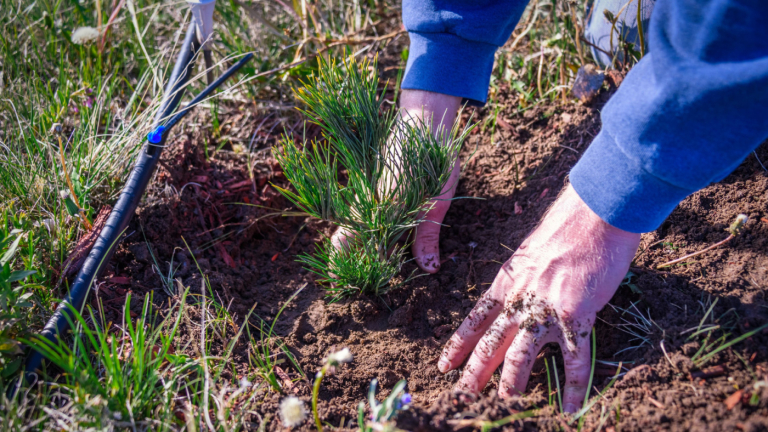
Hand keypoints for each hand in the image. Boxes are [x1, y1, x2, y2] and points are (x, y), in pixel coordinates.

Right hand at [333, 89, 461, 272]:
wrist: (425, 118)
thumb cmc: (433, 158)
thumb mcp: (437, 200)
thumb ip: (427, 235)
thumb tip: (428, 270)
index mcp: (379, 208)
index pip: (349, 245)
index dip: (342, 268)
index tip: (341, 288)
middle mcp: (367, 202)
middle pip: (345, 240)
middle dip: (345, 265)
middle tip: (351, 288)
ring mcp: (367, 192)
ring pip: (352, 228)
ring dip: (353, 251)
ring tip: (361, 273)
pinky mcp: (373, 184)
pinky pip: (361, 214)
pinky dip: (362, 233)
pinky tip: (374, 244)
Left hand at [438, 185, 640, 411]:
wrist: (593, 215)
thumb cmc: (566, 227)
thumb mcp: (530, 252)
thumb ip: (523, 278)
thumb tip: (522, 292)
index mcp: (507, 283)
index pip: (474, 320)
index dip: (458, 346)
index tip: (444, 365)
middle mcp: (519, 299)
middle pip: (490, 343)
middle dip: (474, 372)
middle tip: (462, 394)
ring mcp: (545, 310)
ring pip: (520, 355)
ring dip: (511, 380)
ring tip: (505, 399)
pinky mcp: (576, 316)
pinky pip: (573, 360)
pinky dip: (571, 387)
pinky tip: (568, 407)